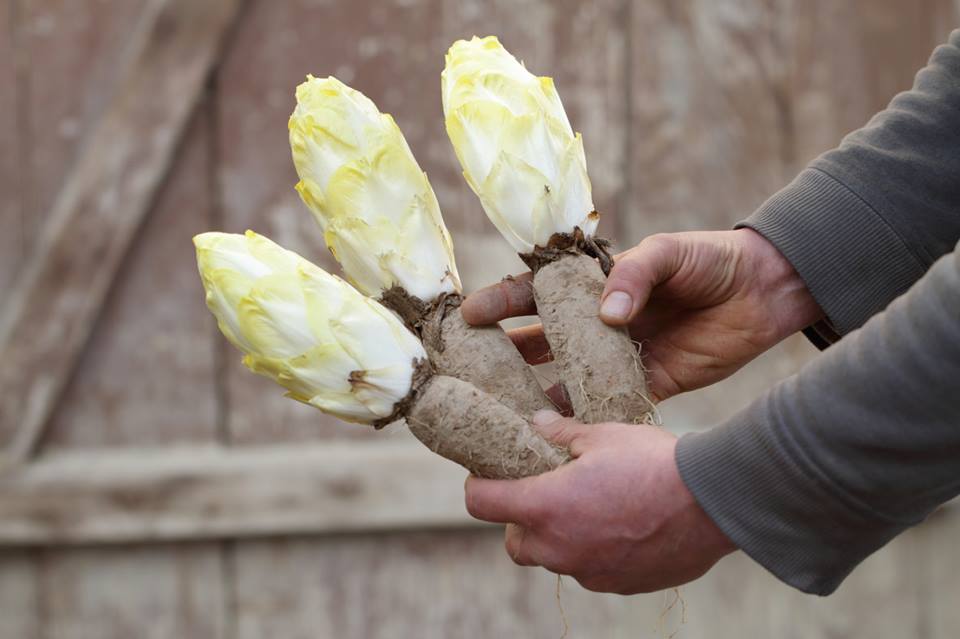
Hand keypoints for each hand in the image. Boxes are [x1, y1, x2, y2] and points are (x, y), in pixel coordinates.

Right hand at [461, 229, 822, 402]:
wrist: (765, 291)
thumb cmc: (711, 259)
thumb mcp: (669, 252)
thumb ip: (634, 275)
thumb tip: (607, 315)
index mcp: (596, 282)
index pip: (538, 291)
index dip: (501, 301)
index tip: (467, 314)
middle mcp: (599, 321)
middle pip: (542, 340)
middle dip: (505, 354)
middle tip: (470, 373)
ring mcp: (620, 354)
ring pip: (567, 376)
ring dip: (537, 392)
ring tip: (503, 412)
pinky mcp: (649, 381)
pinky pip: (607, 402)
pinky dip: (584, 416)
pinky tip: (557, 432)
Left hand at [465, 411, 735, 593]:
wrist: (713, 501)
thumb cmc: (653, 461)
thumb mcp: (601, 435)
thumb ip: (560, 433)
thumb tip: (537, 423)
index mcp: (545, 507)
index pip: (481, 504)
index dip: (479, 487)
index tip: (487, 475)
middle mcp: (560, 548)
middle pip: (515, 543)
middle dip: (520, 521)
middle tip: (542, 493)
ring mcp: (589, 571)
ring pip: (554, 559)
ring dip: (558, 538)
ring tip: (586, 507)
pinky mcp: (620, 585)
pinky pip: (590, 570)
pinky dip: (592, 551)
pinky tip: (618, 525)